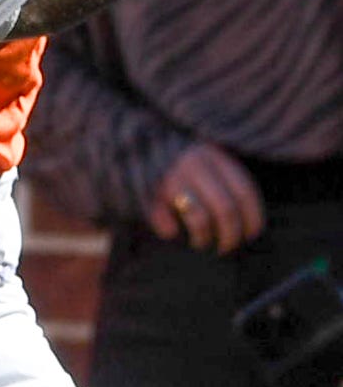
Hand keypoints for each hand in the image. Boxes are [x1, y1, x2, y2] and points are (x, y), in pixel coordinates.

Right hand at [148, 141, 267, 253]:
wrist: (134, 139)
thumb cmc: (179, 159)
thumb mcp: (206, 159)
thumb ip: (226, 182)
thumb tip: (247, 225)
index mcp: (214, 157)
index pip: (245, 193)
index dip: (252, 220)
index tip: (250, 235)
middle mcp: (194, 164)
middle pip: (225, 209)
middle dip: (230, 236)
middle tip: (226, 247)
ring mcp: (170, 177)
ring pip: (199, 218)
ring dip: (203, 237)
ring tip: (201, 243)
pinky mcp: (147, 190)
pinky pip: (165, 220)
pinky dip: (169, 230)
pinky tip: (170, 230)